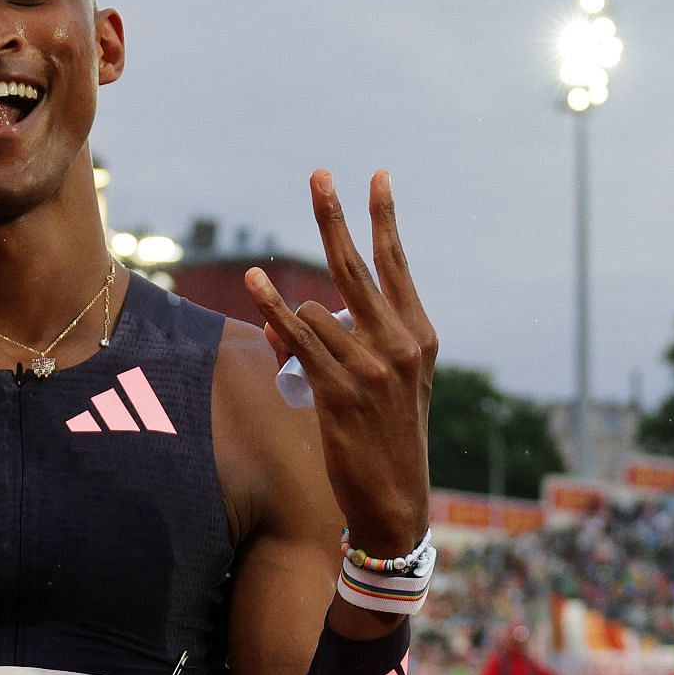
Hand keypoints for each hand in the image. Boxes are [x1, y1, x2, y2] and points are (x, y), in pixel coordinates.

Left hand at [245, 170, 435, 556]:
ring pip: (317, 308)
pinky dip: (273, 308)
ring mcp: (373, 367)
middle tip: (318, 174)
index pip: (397, 265)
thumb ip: (336, 344)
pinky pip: (299, 337)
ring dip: (290, 314)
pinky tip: (254, 282)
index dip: (384, 219)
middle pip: (357, 266)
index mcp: (419, 335)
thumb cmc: (383, 438)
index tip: (376, 176)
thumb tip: (280, 315)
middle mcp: (401, 344)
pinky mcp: (342, 391)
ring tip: (281, 320)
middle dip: (335, 216)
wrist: (395, 500)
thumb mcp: (376, 385)